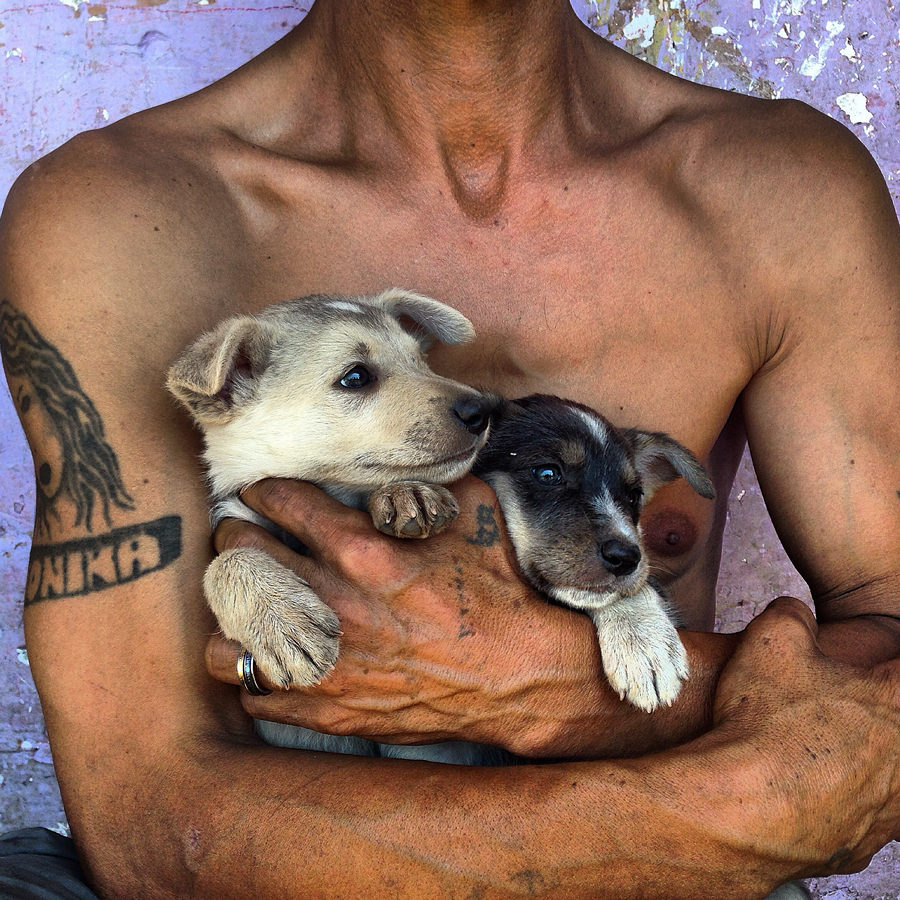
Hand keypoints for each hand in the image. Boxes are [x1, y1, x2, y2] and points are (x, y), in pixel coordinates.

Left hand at [205, 476, 613, 755]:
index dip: (262, 490)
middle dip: (235, 538)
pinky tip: (277, 656)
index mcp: (361, 550)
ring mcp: (324, 661)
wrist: (520, 675)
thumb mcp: (472, 513)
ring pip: (226, 635)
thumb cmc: (498, 591)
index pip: (279, 501)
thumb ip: (427, 479)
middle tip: (242, 537)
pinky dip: (258, 672)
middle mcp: (331, 603)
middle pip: (241, 556)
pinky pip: (254, 691)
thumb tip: (407, 452)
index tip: (259, 492)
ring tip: (248, 604)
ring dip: (233, 614)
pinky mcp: (325, 709)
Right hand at [709, 597, 899, 878]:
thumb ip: (793, 614)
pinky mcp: (861, 846)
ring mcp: (888, 810)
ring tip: (814, 751)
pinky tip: (799, 791)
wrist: (740, 806)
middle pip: (894, 729)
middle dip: (869, 715)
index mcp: (894, 704)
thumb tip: (796, 612)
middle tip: (826, 707)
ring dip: (859, 762)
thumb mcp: (772, 639)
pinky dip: (835, 803)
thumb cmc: (762, 722)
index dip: (882, 670)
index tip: (870, 672)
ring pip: (887, 779)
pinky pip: (860, 819)